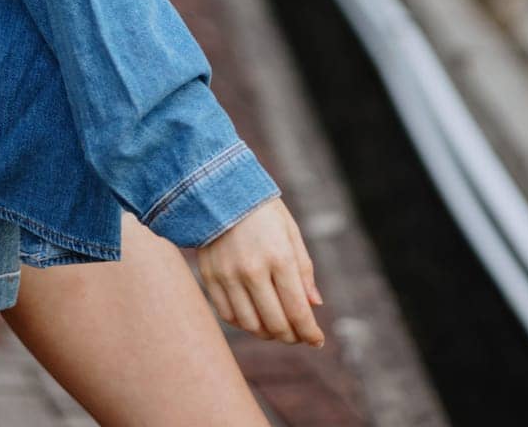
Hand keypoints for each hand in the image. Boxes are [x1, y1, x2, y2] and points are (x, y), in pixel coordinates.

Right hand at [195, 196, 324, 345]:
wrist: (217, 186)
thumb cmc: (261, 208)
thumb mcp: (290, 231)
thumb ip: (303, 270)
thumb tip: (314, 305)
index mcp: (279, 256)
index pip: (298, 310)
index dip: (310, 332)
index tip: (317, 340)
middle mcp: (252, 270)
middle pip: (276, 324)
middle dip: (292, 336)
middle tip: (298, 335)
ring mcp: (228, 276)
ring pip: (252, 325)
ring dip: (268, 333)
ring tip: (276, 327)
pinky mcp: (210, 277)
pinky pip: (228, 316)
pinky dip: (244, 323)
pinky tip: (254, 317)